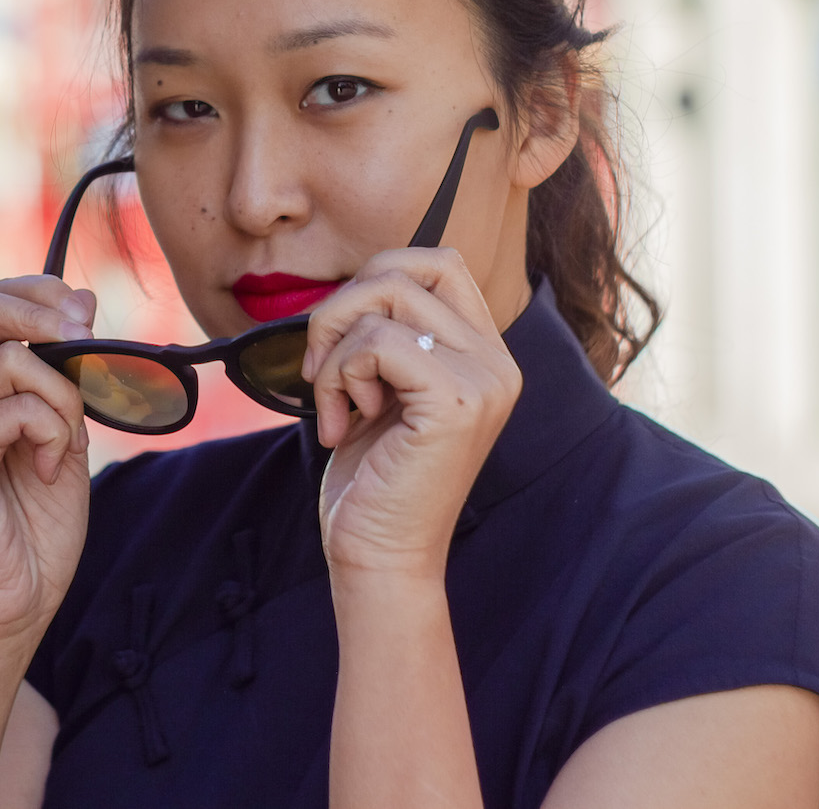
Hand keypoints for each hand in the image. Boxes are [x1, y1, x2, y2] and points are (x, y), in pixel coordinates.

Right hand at [0, 276, 97, 652]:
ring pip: (12, 359)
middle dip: (39, 312)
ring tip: (64, 446)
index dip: (40, 294)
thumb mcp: (64, 429)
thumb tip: (80, 299)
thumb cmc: (36, 523)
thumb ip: (66, 370)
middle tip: (82, 341)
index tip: (86, 318)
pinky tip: (49, 470)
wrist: (14, 601)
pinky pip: (15, 406)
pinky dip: (51, 431)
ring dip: (62, 397)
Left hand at [301, 248, 520, 580]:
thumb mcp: (384, 388)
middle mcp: (497, 361)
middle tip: (321, 367)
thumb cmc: (373, 476)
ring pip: (384, 299)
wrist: (379, 554)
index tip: (343, 344)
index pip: (437, 263)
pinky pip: (375, 344)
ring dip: (333, 349)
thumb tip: (354, 284)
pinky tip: (343, 425)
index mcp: (485, 354)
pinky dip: (338, 377)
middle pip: (407, 269)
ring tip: (335, 403)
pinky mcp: (455, 402)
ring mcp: (484, 380)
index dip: (374, 282)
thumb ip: (387, 333)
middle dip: (342, 306)